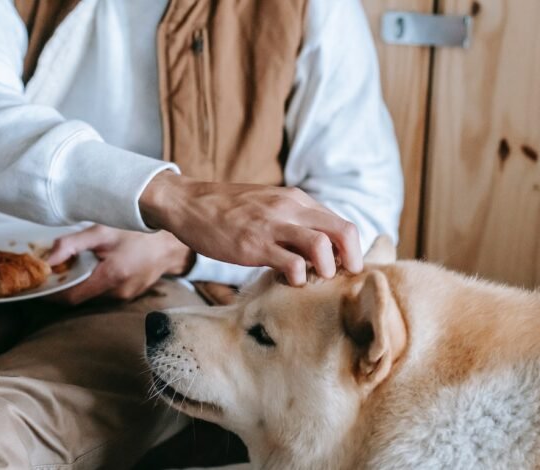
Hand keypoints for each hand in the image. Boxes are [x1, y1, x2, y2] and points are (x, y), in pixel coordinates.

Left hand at [46, 225, 191, 304]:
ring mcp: (127, 295)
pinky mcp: (132, 294)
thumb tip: (46, 261)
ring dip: (84, 281)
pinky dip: (99, 280)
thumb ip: (71, 245)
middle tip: (59, 267)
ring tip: (83, 262)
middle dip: (68, 284)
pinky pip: (107, 291)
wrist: (171, 242)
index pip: (71, 297)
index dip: (53, 293)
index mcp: (110, 277)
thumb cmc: (138, 232)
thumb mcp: (102, 231)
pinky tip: (103, 264)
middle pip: (82, 296)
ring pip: (94, 294)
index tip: (42, 282)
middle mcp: (118, 292)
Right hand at [139, 171, 362, 285]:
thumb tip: (319, 246)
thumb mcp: (269, 205)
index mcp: (297, 200)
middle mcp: (291, 208)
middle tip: (340, 279)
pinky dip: (296, 280)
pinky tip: (284, 282)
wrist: (188, 203)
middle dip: (351, 261)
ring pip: (323, 248)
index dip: (350, 250)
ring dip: (325, 271)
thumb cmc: (229, 210)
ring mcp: (273, 226)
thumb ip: (294, 220)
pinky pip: (292, 265)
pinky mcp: (254, 245)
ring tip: (310, 280)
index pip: (342, 224)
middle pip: (344, 232)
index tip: (341, 267)